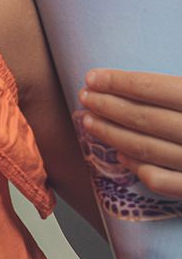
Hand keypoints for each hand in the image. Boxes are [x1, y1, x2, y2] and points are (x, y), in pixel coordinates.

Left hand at [81, 69, 181, 197]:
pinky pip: (159, 180)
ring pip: (144, 148)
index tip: (92, 78)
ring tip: (88, 122)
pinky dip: (136, 167)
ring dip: (111, 134)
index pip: (152, 88)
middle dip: (106, 106)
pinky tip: (120, 157)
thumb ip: (174, 88)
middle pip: (142, 118)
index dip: (118, 82)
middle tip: (84, 98)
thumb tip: (133, 80)